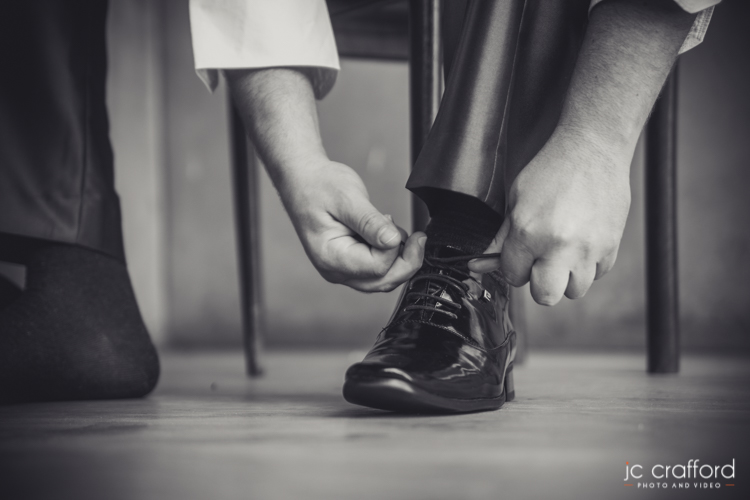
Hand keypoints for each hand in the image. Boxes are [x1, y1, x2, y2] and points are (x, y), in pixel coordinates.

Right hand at [280, 159, 425, 291]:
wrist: (303, 181)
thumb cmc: (318, 186)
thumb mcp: (347, 198)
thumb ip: (370, 223)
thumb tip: (393, 241)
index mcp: (331, 257)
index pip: (377, 267)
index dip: (394, 248)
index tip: (392, 221)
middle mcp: (336, 270)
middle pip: (383, 282)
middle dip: (407, 262)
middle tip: (418, 237)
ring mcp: (342, 270)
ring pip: (382, 280)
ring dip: (399, 260)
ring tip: (394, 230)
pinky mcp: (350, 263)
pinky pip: (376, 271)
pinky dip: (390, 258)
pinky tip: (387, 236)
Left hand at [469, 127, 631, 304]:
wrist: (592, 149)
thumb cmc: (551, 170)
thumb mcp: (516, 201)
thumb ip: (501, 238)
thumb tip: (478, 265)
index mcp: (529, 233)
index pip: (514, 275)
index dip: (514, 266)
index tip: (520, 254)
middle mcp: (559, 246)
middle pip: (545, 296)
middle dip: (539, 283)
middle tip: (540, 263)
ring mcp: (589, 249)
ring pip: (575, 290)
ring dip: (566, 277)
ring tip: (564, 252)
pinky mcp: (611, 246)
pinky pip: (597, 273)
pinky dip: (589, 265)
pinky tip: (582, 242)